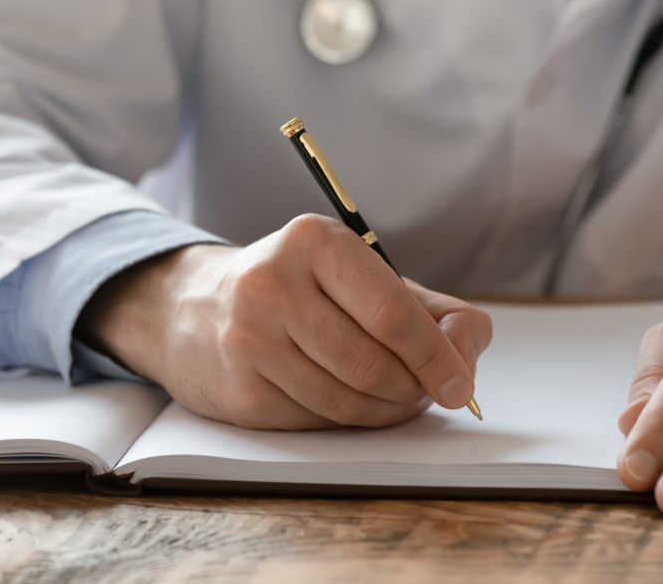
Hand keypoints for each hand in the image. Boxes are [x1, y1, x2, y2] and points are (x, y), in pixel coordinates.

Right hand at [76, 214, 491, 429]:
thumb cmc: (300, 292)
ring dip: (387, 410)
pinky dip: (349, 420)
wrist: (194, 310)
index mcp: (315, 242)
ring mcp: (248, 340)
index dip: (436, 357)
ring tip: (397, 397)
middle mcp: (273, 284)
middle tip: (429, 393)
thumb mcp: (363, 276)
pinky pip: (317, 420)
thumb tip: (467, 354)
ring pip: (346, 399)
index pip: (391, 313)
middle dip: (414, 389)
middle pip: (372, 364)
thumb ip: (432, 310)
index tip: (460, 384)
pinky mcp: (237, 390)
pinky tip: (352, 402)